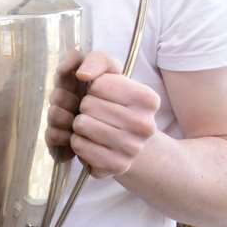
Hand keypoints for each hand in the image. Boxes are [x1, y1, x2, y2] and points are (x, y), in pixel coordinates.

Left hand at [63, 50, 159, 177]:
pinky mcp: (117, 167)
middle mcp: (146, 126)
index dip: (93, 88)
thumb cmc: (113, 103)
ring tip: (91, 126)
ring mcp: (133, 149)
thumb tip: (83, 74)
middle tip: (95, 113)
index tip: (102, 95)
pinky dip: (77, 141)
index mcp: (148, 99)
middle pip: (87, 105)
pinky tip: (90, 141)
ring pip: (81, 125)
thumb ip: (96, 60)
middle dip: (84, 106)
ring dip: (79, 124)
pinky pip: (79, 146)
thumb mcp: (109, 73)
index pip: (98, 84)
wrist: (128, 141)